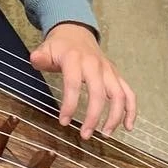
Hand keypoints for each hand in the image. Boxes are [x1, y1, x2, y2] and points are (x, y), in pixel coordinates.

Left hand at [29, 23, 136, 138]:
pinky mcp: (116, 75)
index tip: (64, 122)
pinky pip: (128, 93)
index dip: (70, 104)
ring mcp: (108, 70)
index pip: (74, 83)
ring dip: (115, 116)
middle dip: (93, 116)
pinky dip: (131, 110)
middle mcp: (95, 64)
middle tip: (85, 135)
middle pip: (99, 93)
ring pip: (118, 94)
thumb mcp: (46, 49)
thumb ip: (41, 57)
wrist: (76, 32)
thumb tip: (36, 59)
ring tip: (106, 134)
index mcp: (76, 59)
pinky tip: (128, 126)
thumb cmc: (60, 46)